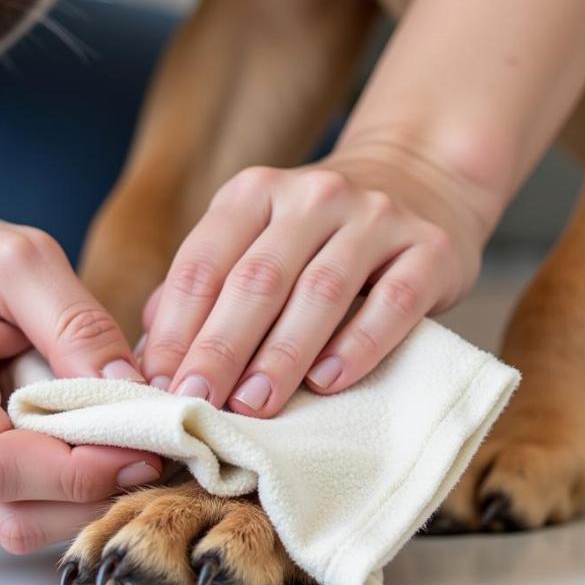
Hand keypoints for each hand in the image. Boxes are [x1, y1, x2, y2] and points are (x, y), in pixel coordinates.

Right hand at [0, 199, 161, 553]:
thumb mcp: (20, 259)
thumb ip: (77, 324)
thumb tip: (134, 390)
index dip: (82, 470)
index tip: (150, 445)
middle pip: (11, 512)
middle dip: (95, 491)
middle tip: (160, 451)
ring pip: (16, 522)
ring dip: (86, 497)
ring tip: (137, 447)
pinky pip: (13, 505)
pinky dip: (66, 488)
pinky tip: (100, 449)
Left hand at [138, 154, 484, 416]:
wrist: (418, 179)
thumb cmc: (320, 232)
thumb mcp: (258, 237)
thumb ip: (210, 284)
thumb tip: (154, 351)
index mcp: (257, 191)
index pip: (204, 262)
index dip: (176, 327)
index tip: (159, 386)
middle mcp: (315, 195)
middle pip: (258, 277)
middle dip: (221, 347)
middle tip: (197, 402)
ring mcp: (376, 216)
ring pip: (322, 290)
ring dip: (283, 354)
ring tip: (254, 405)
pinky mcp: (430, 247)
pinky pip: (393, 301)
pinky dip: (359, 345)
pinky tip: (329, 382)